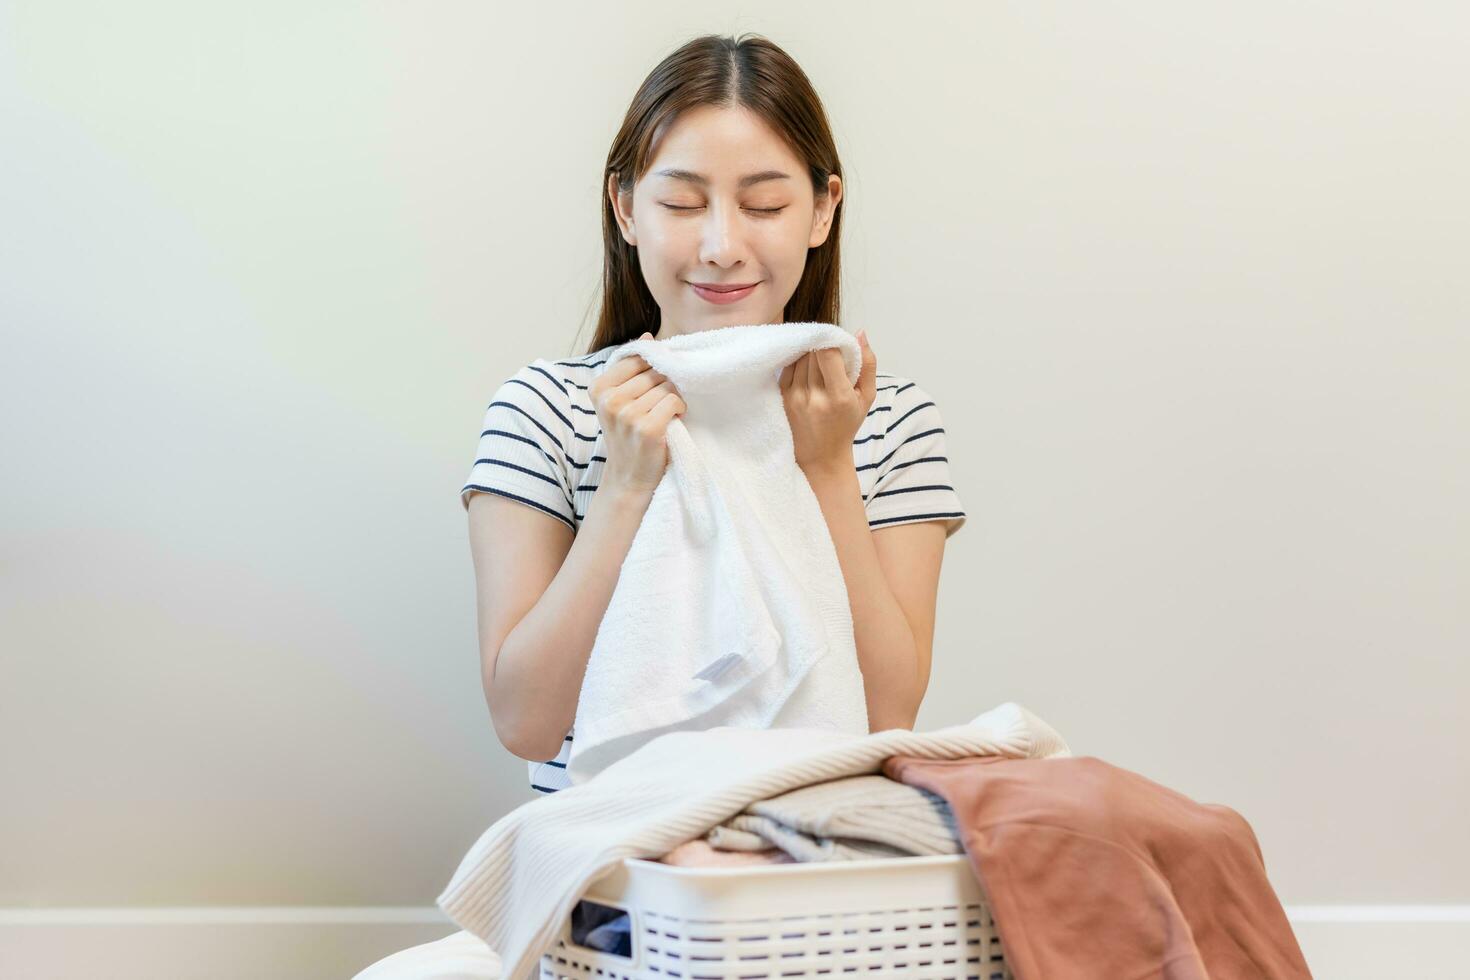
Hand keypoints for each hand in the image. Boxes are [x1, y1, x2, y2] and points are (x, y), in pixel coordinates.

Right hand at [589, 331, 686, 494]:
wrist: (628, 478)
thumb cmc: (628, 435)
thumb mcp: (620, 400)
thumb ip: (631, 369)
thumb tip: (647, 334)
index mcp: (598, 387)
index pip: (637, 358)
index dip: (653, 369)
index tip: (650, 389)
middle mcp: (609, 399)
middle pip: (654, 371)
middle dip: (663, 385)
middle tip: (657, 407)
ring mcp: (627, 414)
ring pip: (666, 385)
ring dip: (672, 399)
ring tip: (662, 416)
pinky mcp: (647, 428)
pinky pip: (674, 400)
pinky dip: (678, 410)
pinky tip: (670, 423)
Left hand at [779, 329, 876, 473]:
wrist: (821, 457)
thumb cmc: (846, 425)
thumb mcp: (867, 397)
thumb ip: (868, 364)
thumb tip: (860, 333)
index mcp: (839, 397)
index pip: (828, 354)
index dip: (833, 341)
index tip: (838, 343)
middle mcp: (814, 397)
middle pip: (813, 352)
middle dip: (822, 347)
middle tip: (830, 354)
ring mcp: (795, 398)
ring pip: (800, 357)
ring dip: (810, 353)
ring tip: (820, 365)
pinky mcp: (782, 398)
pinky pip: (788, 366)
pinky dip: (798, 362)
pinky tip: (807, 370)